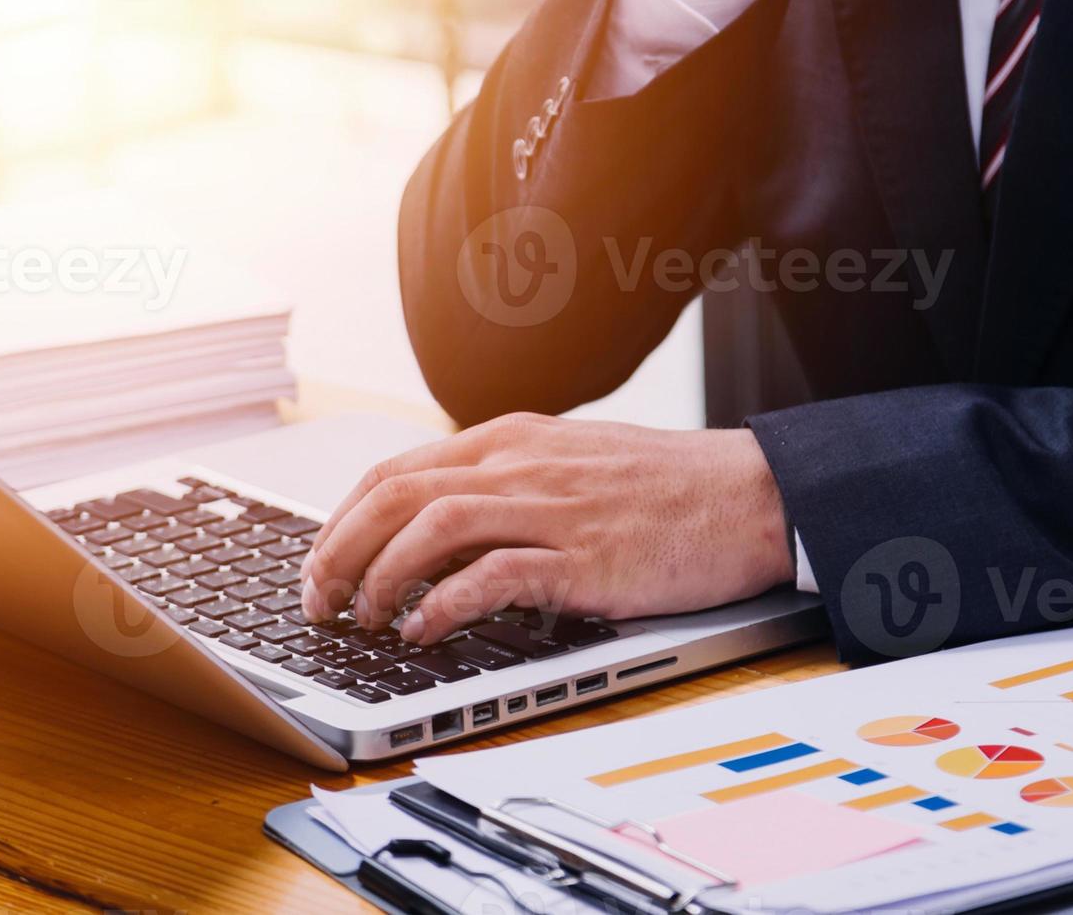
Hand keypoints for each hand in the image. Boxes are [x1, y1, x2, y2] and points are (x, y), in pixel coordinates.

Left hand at [296, 414, 794, 644]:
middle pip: (393, 497)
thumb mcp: (566, 462)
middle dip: (339, 552)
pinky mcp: (584, 559)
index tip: (320, 563)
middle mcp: (519, 465)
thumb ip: (500, 484)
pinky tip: (425, 631)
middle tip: (320, 601)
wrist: (752, 495)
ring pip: (429, 529)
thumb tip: (428, 529)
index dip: (341, 521)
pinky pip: (493, 576)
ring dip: (382, 578)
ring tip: (366, 619)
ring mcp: (551, 510)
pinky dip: (445, 604)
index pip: (394, 473)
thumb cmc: (664, 488)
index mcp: (508, 440)